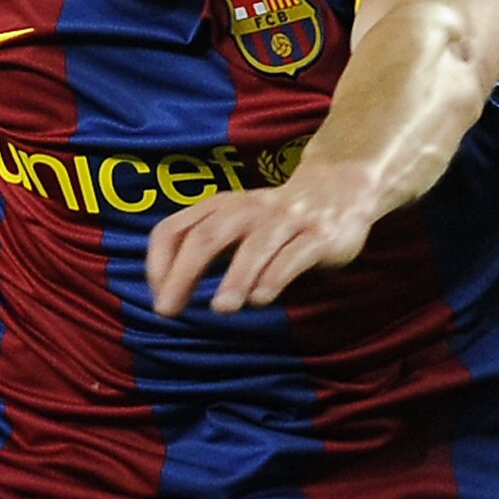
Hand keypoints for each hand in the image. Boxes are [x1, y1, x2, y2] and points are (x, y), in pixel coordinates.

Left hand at [145, 162, 380, 316]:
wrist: (341, 188)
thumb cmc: (274, 218)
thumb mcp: (234, 222)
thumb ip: (202, 246)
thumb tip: (166, 291)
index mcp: (222, 206)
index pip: (176, 229)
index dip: (159, 263)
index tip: (158, 298)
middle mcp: (250, 209)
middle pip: (209, 236)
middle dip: (185, 273)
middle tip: (168, 310)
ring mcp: (288, 220)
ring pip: (256, 245)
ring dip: (235, 277)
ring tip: (221, 308)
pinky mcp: (320, 235)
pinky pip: (295, 255)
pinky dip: (276, 277)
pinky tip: (261, 299)